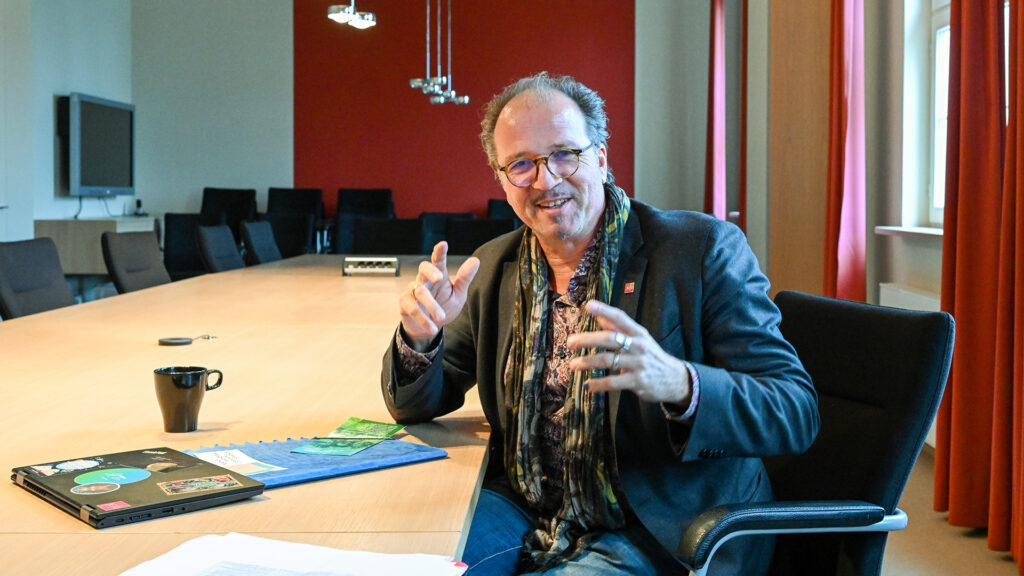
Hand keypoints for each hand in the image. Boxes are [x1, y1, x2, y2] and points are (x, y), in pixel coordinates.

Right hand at [399, 241, 479, 351]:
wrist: (429, 328)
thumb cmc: (443, 307)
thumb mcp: (458, 295)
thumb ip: (465, 278)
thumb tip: (476, 260)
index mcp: (438, 275)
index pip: (438, 261)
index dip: (439, 252)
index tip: (443, 244)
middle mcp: (424, 280)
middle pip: (423, 268)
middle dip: (431, 271)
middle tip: (440, 277)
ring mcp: (413, 290)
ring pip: (420, 292)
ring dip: (432, 305)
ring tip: (441, 317)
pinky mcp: (405, 303)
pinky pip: (412, 308)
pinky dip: (423, 319)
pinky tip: (432, 327)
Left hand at [567, 300, 690, 403]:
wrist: (676, 379)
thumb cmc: (652, 357)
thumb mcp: (640, 340)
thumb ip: (619, 329)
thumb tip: (600, 316)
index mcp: (639, 333)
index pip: (620, 318)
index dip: (604, 310)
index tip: (588, 305)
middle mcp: (639, 346)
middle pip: (609, 339)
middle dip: (587, 340)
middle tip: (570, 343)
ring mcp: (639, 364)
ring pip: (608, 360)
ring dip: (587, 362)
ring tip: (573, 365)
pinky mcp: (638, 381)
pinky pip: (613, 382)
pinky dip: (598, 384)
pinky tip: (588, 385)